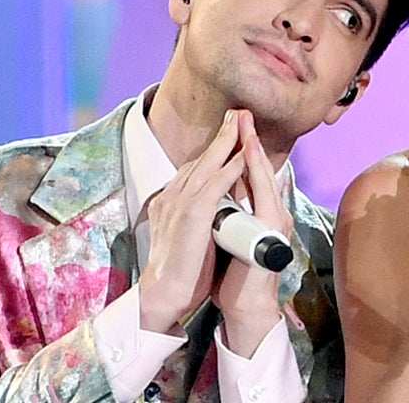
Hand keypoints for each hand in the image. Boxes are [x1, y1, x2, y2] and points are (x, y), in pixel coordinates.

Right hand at [137, 110, 249, 335]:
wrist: (164, 295)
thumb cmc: (181, 271)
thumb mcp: (189, 235)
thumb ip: (201, 217)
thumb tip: (219, 209)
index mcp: (170, 201)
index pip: (195, 168)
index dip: (214, 150)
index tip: (230, 133)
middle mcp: (172, 196)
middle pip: (201, 158)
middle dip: (222, 135)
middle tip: (237, 113)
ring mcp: (180, 203)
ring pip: (208, 164)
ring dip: (228, 141)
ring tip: (244, 122)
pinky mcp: (192, 214)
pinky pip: (216, 183)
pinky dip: (231, 167)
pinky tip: (244, 154)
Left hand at [215, 111, 290, 356]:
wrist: (246, 305)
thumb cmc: (236, 274)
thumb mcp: (230, 235)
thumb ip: (229, 213)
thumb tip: (216, 193)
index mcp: (262, 213)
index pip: (251, 174)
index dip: (243, 148)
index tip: (234, 125)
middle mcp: (273, 212)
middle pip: (260, 168)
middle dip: (249, 139)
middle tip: (241, 113)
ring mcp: (275, 219)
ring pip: (264, 175)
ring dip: (253, 148)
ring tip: (244, 125)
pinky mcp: (272, 228)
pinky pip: (264, 192)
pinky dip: (255, 170)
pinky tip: (248, 154)